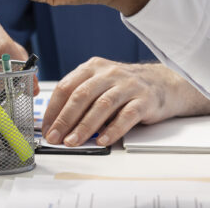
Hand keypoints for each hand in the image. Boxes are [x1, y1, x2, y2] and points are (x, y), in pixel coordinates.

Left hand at [41, 58, 209, 146]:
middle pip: (81, 95)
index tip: (46, 127)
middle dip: (64, 119)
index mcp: (92, 67)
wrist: (163, 83)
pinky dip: (113, 130)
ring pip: (101, 105)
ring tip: (73, 142)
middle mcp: (108, 73)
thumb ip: (81, 97)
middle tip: (55, 137)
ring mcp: (127, 85)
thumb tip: (57, 123)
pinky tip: (102, 141)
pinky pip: (126, 116)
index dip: (53, 109)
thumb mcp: (100, 83)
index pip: (66, 86)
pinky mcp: (144, 100)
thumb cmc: (124, 87)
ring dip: (84, 126)